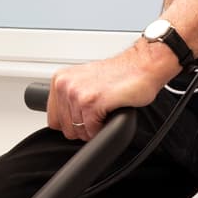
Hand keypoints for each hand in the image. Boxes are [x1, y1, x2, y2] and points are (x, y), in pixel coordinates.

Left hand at [47, 42, 179, 139]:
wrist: (143, 66)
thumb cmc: (120, 74)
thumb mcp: (84, 82)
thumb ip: (69, 98)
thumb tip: (65, 120)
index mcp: (60, 79)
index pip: (54, 119)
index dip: (72, 123)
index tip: (85, 115)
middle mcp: (65, 85)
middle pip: (66, 129)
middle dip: (84, 127)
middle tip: (99, 113)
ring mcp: (77, 94)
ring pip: (79, 132)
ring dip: (95, 128)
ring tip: (106, 110)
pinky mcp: (92, 102)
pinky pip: (92, 131)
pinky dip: (102, 128)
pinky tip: (110, 113)